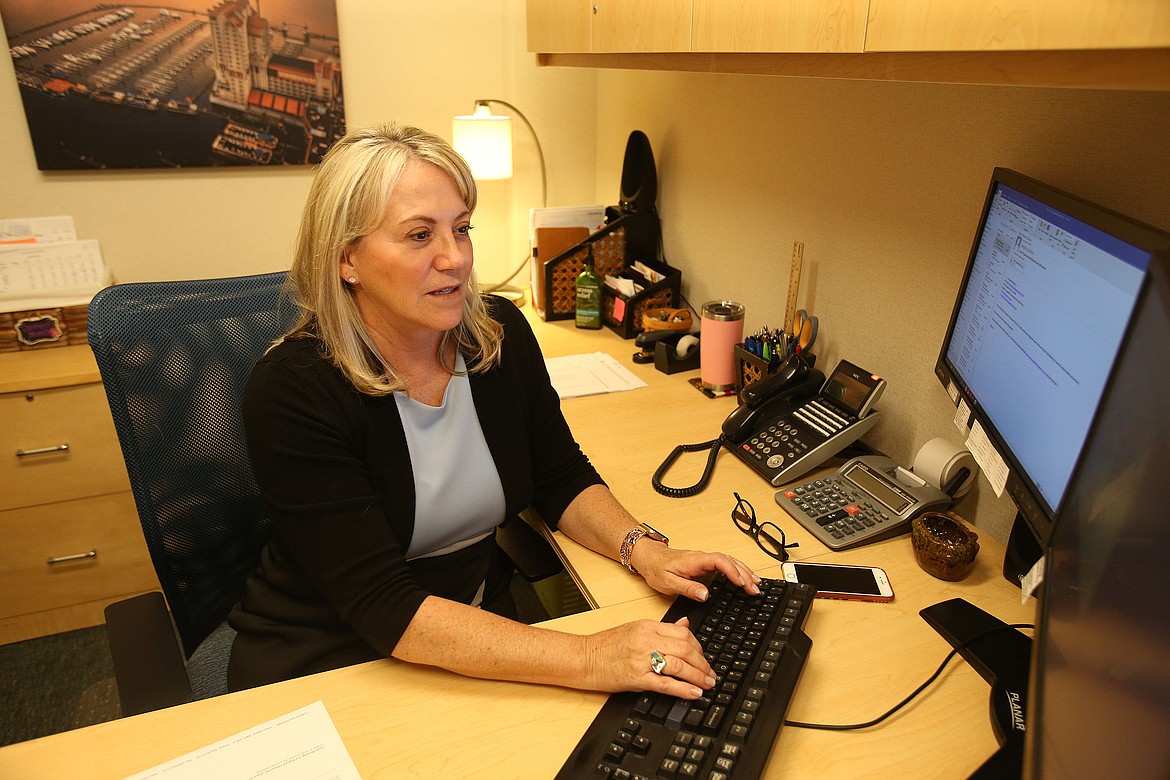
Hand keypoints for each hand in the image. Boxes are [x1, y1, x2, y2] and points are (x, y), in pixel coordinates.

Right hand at [584, 617, 714, 698]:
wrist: (583, 657)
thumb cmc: (606, 645)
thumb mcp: (635, 629)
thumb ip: (662, 628)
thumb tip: (686, 625)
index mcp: (647, 626)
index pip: (682, 633)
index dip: (699, 647)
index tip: (704, 658)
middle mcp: (646, 640)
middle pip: (685, 649)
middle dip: (702, 663)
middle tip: (711, 674)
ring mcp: (641, 659)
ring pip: (678, 665)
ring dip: (697, 676)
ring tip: (707, 685)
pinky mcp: (635, 677)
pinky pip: (665, 683)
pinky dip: (683, 689)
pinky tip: (694, 694)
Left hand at [630, 542, 760, 602]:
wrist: (649, 558)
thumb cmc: (657, 569)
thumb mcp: (668, 582)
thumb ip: (687, 588)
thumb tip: (705, 594)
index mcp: (695, 560)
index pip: (719, 561)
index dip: (732, 571)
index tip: (742, 583)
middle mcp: (702, 558)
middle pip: (729, 561)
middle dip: (744, 574)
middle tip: (755, 589)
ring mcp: (705, 560)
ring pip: (730, 561)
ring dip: (744, 571)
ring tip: (757, 584)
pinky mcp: (705, 564)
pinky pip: (726, 564)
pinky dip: (738, 570)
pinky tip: (745, 578)